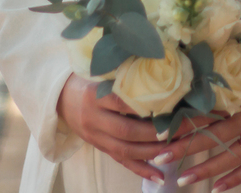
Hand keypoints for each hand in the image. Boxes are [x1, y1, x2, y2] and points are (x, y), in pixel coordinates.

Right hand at [55, 73, 210, 181]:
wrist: (59, 97)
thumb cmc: (88, 78)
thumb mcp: (101, 71)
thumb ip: (124, 73)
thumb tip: (160, 65)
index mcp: (94, 95)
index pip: (121, 102)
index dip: (144, 105)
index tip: (169, 104)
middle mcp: (94, 119)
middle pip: (126, 131)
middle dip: (155, 133)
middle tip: (181, 129)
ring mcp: (96, 137)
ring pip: (125, 150)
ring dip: (153, 153)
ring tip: (177, 150)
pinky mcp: (100, 148)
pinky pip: (121, 162)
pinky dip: (142, 170)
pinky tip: (160, 176)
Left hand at [157, 61, 240, 191]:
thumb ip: (229, 78)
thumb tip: (198, 76)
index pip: (208, 110)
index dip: (185, 119)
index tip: (162, 128)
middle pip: (214, 136)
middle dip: (185, 147)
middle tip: (161, 156)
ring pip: (230, 157)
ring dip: (205, 169)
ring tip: (181, 179)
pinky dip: (235, 180)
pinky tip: (217, 189)